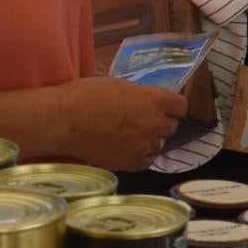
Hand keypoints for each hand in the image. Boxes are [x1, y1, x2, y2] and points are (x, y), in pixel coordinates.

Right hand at [59, 76, 188, 170]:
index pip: (181, 106)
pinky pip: (146, 161)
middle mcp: (155, 122)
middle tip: (140, 124)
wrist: (65, 120)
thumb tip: (144, 100)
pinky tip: (124, 150)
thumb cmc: (86, 96)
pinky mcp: (132, 162)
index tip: (163, 110)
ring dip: (148, 141)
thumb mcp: (119, 86)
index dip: (172, 108)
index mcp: (154, 99)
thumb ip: (139, 96)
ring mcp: (145, 144)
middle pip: (171, 127)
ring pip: (158, 145)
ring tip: (128, 138)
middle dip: (158, 125)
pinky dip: (139, 157)